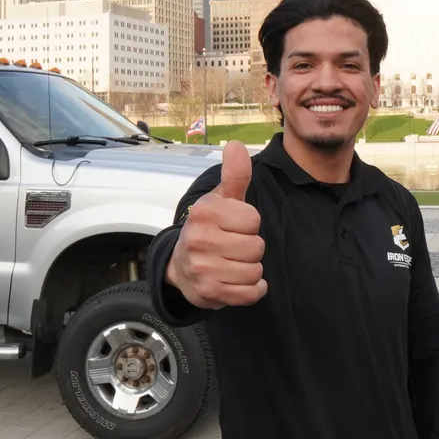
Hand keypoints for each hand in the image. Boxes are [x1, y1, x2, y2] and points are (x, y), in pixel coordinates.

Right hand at [166, 140, 266, 309]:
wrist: (181, 266)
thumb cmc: (209, 227)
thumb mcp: (221, 199)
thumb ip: (234, 174)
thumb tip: (237, 145)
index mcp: (204, 211)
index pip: (254, 220)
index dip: (249, 224)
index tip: (233, 225)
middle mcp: (199, 239)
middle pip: (257, 247)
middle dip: (251, 248)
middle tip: (232, 246)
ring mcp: (202, 268)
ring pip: (255, 271)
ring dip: (251, 269)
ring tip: (232, 263)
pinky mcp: (209, 293)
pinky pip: (251, 293)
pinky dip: (252, 290)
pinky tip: (238, 280)